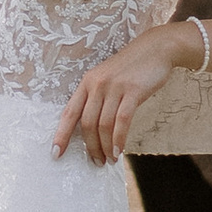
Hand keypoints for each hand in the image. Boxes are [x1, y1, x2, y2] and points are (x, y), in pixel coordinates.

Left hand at [55, 24, 185, 166]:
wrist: (156, 49)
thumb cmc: (131, 68)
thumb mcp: (107, 79)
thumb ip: (97, 98)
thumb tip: (91, 129)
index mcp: (87, 82)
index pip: (69, 112)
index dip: (61, 135)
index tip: (56, 153)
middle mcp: (97, 84)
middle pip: (87, 123)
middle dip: (90, 147)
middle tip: (96, 162)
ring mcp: (114, 87)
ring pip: (103, 125)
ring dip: (105, 147)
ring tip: (109, 160)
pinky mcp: (132, 91)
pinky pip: (122, 121)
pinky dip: (119, 140)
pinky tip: (119, 151)